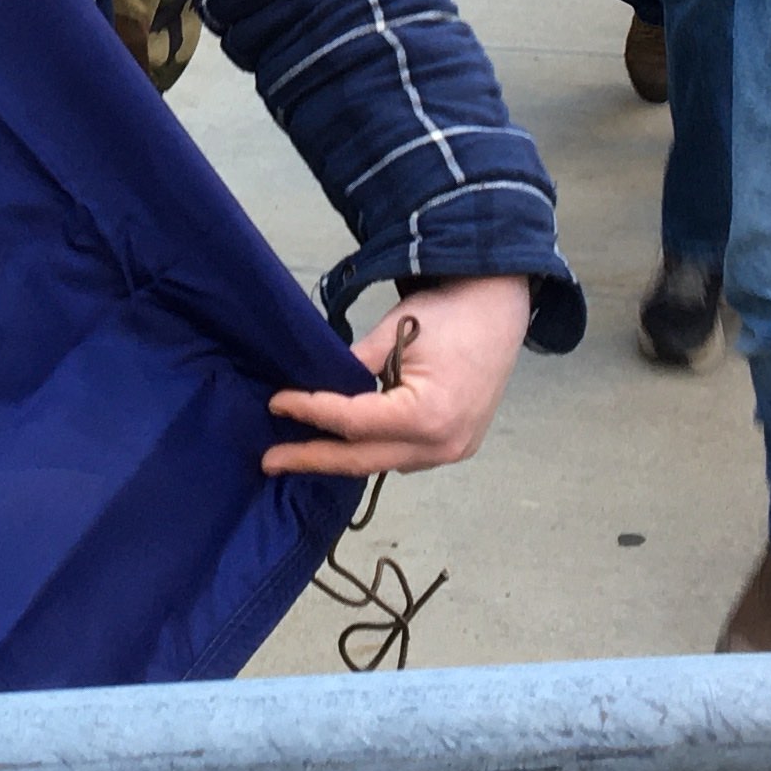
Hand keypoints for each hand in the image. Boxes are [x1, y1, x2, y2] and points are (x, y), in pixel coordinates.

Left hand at [264, 276, 532, 476]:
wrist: (500, 308)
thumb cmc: (450, 312)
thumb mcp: (394, 331)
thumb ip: (354, 365)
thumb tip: (315, 386)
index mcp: (426, 415)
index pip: (352, 422)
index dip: (310, 412)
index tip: (276, 404)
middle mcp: (442, 444)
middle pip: (363, 460)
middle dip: (314, 459)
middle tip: (270, 461)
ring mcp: (454, 451)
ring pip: (383, 462)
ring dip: (344, 455)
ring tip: (303, 448)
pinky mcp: (459, 447)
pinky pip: (405, 456)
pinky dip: (374, 449)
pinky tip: (347, 441)